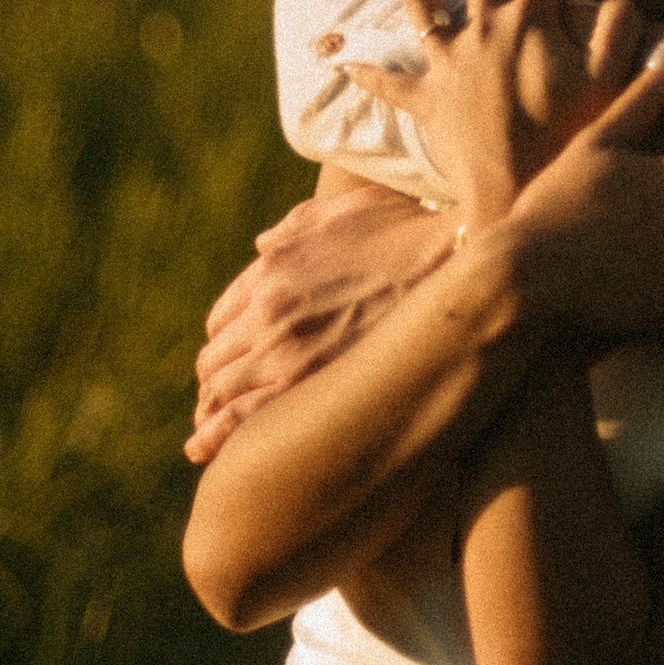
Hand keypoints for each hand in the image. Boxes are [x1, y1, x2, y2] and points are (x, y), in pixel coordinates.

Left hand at [187, 175, 452, 463]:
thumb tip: (262, 245)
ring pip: (222, 398)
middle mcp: (270, 314)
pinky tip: (213, 453)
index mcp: (272, 271)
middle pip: (216, 363)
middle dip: (212, 384)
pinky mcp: (312, 391)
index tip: (229, 361)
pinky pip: (244, 423)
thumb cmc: (409, 233)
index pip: (222, 320)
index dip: (224, 343)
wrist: (460, 265)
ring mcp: (289, 356)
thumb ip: (293, 228)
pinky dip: (220, 438)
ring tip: (203, 441)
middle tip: (213, 407)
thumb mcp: (342, 211)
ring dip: (208, 418)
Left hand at [339, 0, 647, 226]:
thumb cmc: (569, 136)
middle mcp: (481, 28)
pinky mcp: (429, 101)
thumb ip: (622, 29)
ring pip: (424, 5)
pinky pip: (390, 84)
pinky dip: (368, 73)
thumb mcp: (612, 79)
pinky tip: (345, 64)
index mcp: (527, 17)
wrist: (517, 190)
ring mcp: (449, 62)